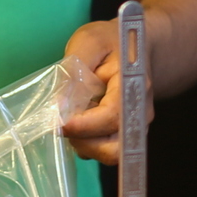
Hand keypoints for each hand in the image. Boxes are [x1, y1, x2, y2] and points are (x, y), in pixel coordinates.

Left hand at [55, 17, 142, 165]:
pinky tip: (78, 121)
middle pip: (114, 148)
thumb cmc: (111, 42)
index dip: (83, 125)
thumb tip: (58, 106)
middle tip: (62, 122)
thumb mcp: (88, 43)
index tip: (59, 122)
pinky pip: (104, 149)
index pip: (111, 117)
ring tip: (70, 119)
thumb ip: (73, 71)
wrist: (134, 47)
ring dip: (83, 144)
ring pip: (109, 154)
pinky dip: (86, 142)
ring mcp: (134, 127)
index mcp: (133, 86)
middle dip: (83, 142)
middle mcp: (139, 113)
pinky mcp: (124, 134)